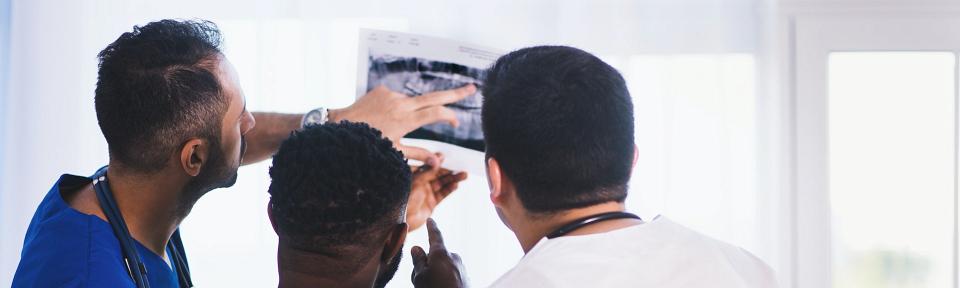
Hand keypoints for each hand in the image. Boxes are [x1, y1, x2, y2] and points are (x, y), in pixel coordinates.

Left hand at [330, 84, 475, 162]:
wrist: (340, 125)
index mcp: (405, 120)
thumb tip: (439, 162)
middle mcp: (401, 104)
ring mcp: (392, 95)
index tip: (455, 122)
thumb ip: (418, 154)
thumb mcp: (394, 152)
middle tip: (473, 88)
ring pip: (413, 102)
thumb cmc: (367, 143)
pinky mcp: (383, 89)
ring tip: (391, 126)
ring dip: (412, 112)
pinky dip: (398, 107)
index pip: (436, 113)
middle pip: (435, 96)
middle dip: (455, 93)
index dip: (449, 116)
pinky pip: (398, 98)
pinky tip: (383, 118)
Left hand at [407, 154, 467, 230]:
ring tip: (464, 175)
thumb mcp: (416, 181)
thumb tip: (439, 158)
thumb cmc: (404, 199)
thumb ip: (428, 170)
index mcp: (413, 176)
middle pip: (437, 174)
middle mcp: (420, 183)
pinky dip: (450, 189)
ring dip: (453, 179)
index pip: (428, 166)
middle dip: (449, 171)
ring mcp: (426, 193)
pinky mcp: (431, 203)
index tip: (446, 157)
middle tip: (460, 166)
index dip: (437, 161)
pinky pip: (442, 194)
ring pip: (442, 184)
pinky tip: (456, 185)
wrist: (401, 220)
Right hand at [412, 219, 467, 287]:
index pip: (435, 236)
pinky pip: (451, 276)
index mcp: (441, 253)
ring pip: (443, 268)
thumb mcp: (420, 277)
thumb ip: (418, 261)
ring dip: (435, 275)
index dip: (432, 228)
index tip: (431, 220)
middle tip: (419, 280)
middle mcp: (454, 258)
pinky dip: (444, 281)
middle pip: (436, 256)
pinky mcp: (466, 279)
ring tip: (431, 286)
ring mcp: (462, 268)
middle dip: (427, 264)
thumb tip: (417, 248)